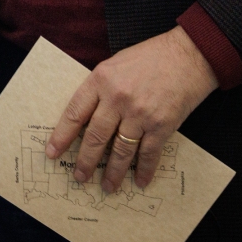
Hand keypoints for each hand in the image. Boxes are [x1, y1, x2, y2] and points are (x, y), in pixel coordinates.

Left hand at [45, 27, 219, 192]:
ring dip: (112, 172)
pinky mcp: (161, 124)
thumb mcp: (116, 64)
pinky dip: (144, 170)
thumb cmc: (151, 57)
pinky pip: (148, 153)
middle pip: (95, 137)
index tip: (52, 152)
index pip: (75, 113)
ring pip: (120, 150)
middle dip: (85, 161)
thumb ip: (101, 88)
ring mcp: (140, 113)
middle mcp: (117, 98)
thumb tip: (88, 116)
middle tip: (79, 177)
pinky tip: (139, 181)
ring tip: (107, 186)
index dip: (62, 136)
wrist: (188, 55)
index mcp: (101, 80)